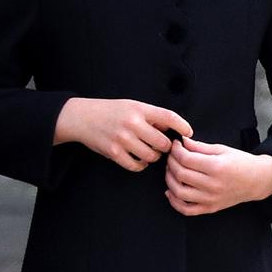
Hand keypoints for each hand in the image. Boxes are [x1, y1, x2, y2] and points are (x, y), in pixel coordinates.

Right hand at [54, 98, 191, 171]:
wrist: (83, 117)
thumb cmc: (111, 111)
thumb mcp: (132, 106)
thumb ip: (151, 116)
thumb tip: (172, 128)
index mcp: (139, 109)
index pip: (168, 116)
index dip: (182, 125)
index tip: (188, 132)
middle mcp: (132, 123)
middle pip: (162, 142)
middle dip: (165, 146)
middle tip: (162, 145)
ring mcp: (122, 139)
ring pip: (151, 156)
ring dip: (154, 156)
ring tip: (149, 151)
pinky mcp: (114, 153)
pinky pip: (136, 165)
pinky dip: (140, 165)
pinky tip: (139, 159)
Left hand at [165, 136, 271, 215]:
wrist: (256, 180)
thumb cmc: (241, 162)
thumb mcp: (222, 149)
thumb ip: (200, 147)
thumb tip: (182, 142)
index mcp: (216, 167)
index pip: (186, 159)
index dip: (176, 150)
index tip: (175, 145)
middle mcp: (213, 185)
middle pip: (181, 174)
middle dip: (171, 162)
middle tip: (171, 155)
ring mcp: (211, 199)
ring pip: (180, 192)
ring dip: (169, 180)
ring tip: (171, 170)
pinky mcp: (210, 208)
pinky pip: (187, 209)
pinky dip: (175, 202)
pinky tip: (171, 191)